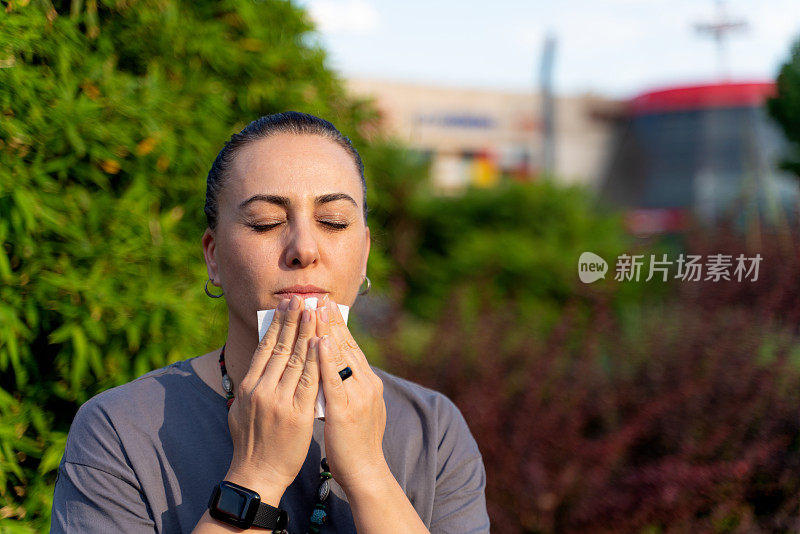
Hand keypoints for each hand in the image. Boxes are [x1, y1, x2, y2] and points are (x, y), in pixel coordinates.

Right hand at [225, 294, 319, 501]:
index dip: (277, 324)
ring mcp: (279, 401)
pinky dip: (316, 359)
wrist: (257, 475)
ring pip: (296, 359)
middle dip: (293, 320)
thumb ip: (249, 387)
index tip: (286, 306)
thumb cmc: (250, 444)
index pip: (265, 348)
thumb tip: (255, 367)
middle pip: (281, 347)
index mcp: (248, 386)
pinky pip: (310, 381)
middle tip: (301, 298)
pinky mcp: (297, 414)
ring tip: (314, 310)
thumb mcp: (240, 410)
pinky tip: (321, 342)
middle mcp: (262, 389)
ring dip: (307, 332)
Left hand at [315, 296, 388, 494]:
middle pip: (346, 345)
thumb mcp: (353, 406)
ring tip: (315, 308)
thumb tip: (331, 368)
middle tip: (318, 297)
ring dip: (326, 330)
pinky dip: (326, 358)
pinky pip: (334, 379)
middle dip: (330, 320)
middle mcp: (366, 383)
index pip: (350, 346)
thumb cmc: (353, 442)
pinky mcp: (346, 409)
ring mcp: (358, 395)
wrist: (365, 471)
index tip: (324, 304)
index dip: (336, 324)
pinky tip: (317, 342)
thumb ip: (344, 385)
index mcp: (367, 382)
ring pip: (340, 356)